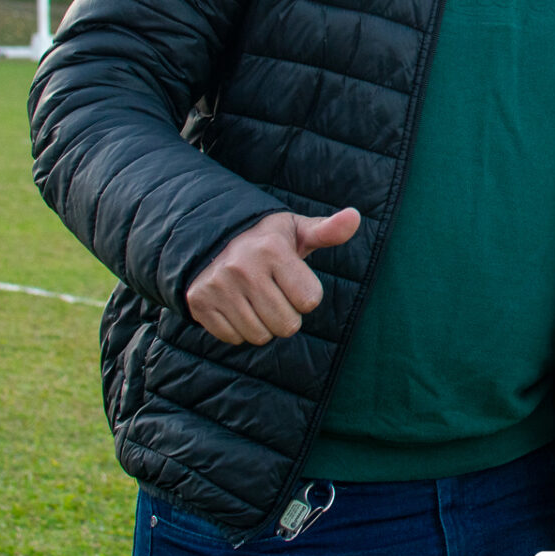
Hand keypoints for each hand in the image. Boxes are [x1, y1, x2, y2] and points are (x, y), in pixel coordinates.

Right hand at [185, 208, 360, 345]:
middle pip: (287, 325)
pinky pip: (234, 338)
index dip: (307, 295)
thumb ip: (329, 231)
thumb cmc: (267, 240)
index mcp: (272, 249)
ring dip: (264, 325)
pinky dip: (239, 329)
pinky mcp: (199, 303)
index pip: (310, 301)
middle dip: (287, 315)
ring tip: (256, 300)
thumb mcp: (297, 231)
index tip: (293, 280)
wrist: (213, 239)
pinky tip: (237, 306)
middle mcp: (242, 267)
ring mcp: (218, 286)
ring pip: (260, 335)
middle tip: (275, 294)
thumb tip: (354, 217)